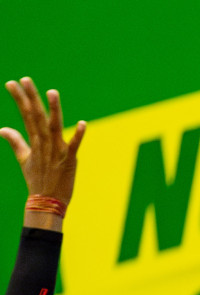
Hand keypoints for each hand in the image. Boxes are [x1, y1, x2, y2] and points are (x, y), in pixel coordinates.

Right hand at [1, 78, 85, 228]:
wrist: (47, 201)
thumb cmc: (37, 180)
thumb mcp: (23, 159)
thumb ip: (15, 142)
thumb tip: (2, 129)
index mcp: (33, 141)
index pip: (25, 115)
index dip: (19, 99)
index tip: (12, 83)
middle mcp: (44, 143)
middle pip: (36, 117)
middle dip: (31, 98)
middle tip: (25, 79)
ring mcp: (57, 151)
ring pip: (54, 127)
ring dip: (54, 110)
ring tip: (52, 92)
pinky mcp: (70, 160)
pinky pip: (74, 145)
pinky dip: (78, 135)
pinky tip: (83, 123)